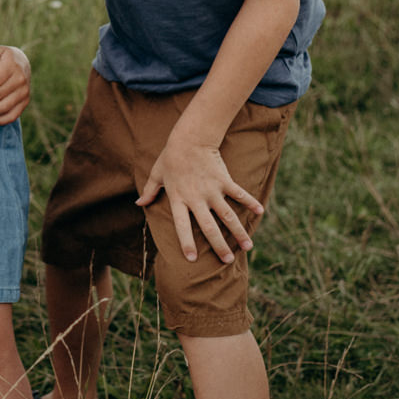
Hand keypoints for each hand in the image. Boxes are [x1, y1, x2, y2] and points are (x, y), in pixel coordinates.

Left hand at [137, 132, 264, 263]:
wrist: (190, 137)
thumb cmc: (170, 156)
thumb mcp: (156, 174)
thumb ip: (149, 191)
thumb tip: (138, 203)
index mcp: (178, 199)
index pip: (181, 226)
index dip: (186, 242)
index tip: (191, 259)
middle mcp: (196, 198)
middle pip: (208, 227)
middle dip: (218, 246)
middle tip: (227, 261)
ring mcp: (212, 190)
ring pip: (227, 216)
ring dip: (238, 232)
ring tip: (248, 247)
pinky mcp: (224, 180)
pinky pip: (239, 194)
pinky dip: (251, 202)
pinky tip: (260, 212)